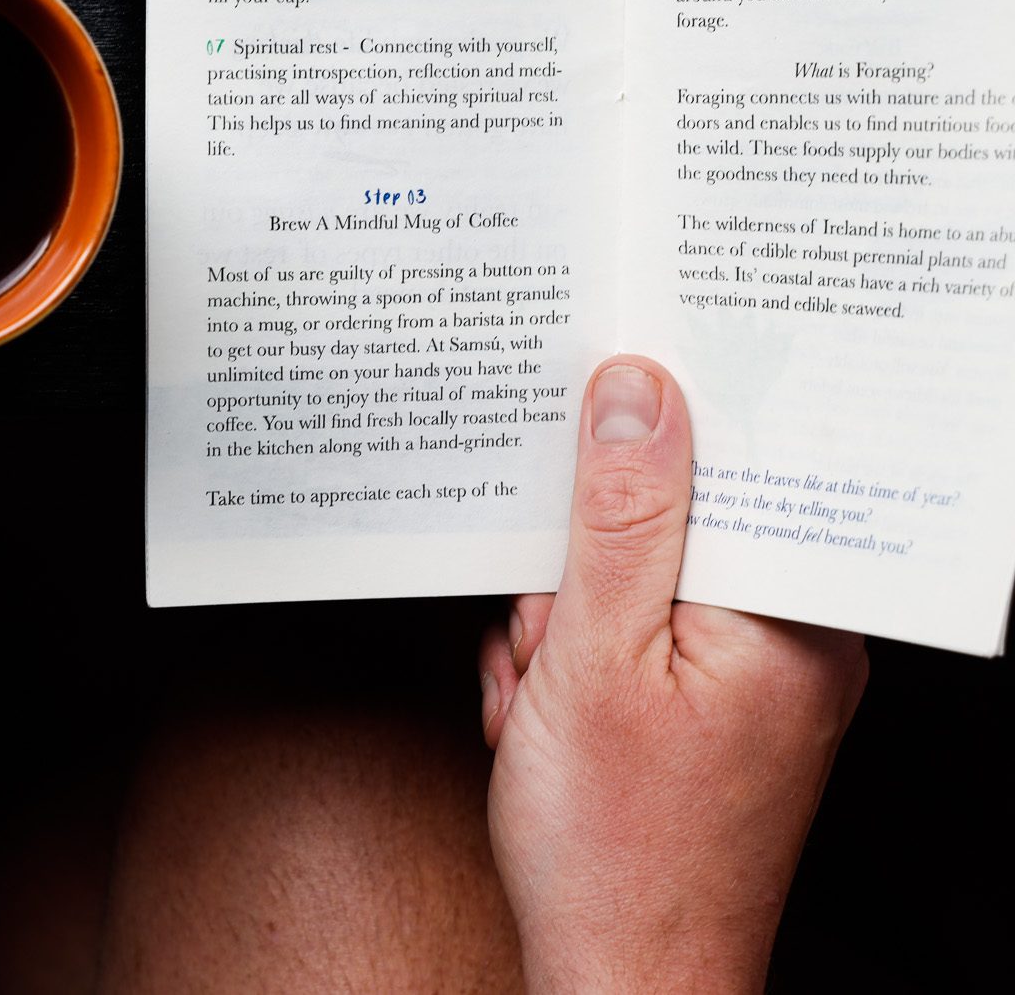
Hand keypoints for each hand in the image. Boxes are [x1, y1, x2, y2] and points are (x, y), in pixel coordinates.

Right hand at [478, 356, 867, 992]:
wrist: (619, 986)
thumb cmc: (616, 852)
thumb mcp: (592, 658)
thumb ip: (618, 518)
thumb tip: (634, 394)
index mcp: (792, 617)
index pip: (733, 465)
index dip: (643, 446)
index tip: (580, 435)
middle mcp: (792, 642)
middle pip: (669, 526)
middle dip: (575, 573)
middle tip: (546, 639)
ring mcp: (751, 681)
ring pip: (631, 585)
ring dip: (559, 630)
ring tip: (537, 701)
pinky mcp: (710, 711)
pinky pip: (629, 641)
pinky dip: (569, 671)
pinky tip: (541, 720)